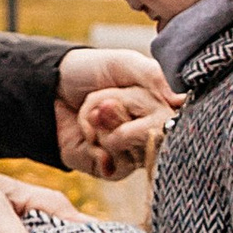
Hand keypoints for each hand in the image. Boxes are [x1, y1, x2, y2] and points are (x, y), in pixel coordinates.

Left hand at [56, 46, 178, 179]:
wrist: (51, 89)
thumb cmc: (92, 71)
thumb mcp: (125, 62)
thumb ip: (154, 76)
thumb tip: (181, 101)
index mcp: (163, 106)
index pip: (172, 117)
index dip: (144, 105)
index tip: (127, 92)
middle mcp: (153, 132)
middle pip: (150, 132)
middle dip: (116, 110)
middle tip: (103, 101)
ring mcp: (134, 153)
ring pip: (128, 146)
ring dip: (101, 126)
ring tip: (93, 114)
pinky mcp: (113, 169)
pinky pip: (113, 164)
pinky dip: (94, 145)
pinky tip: (88, 135)